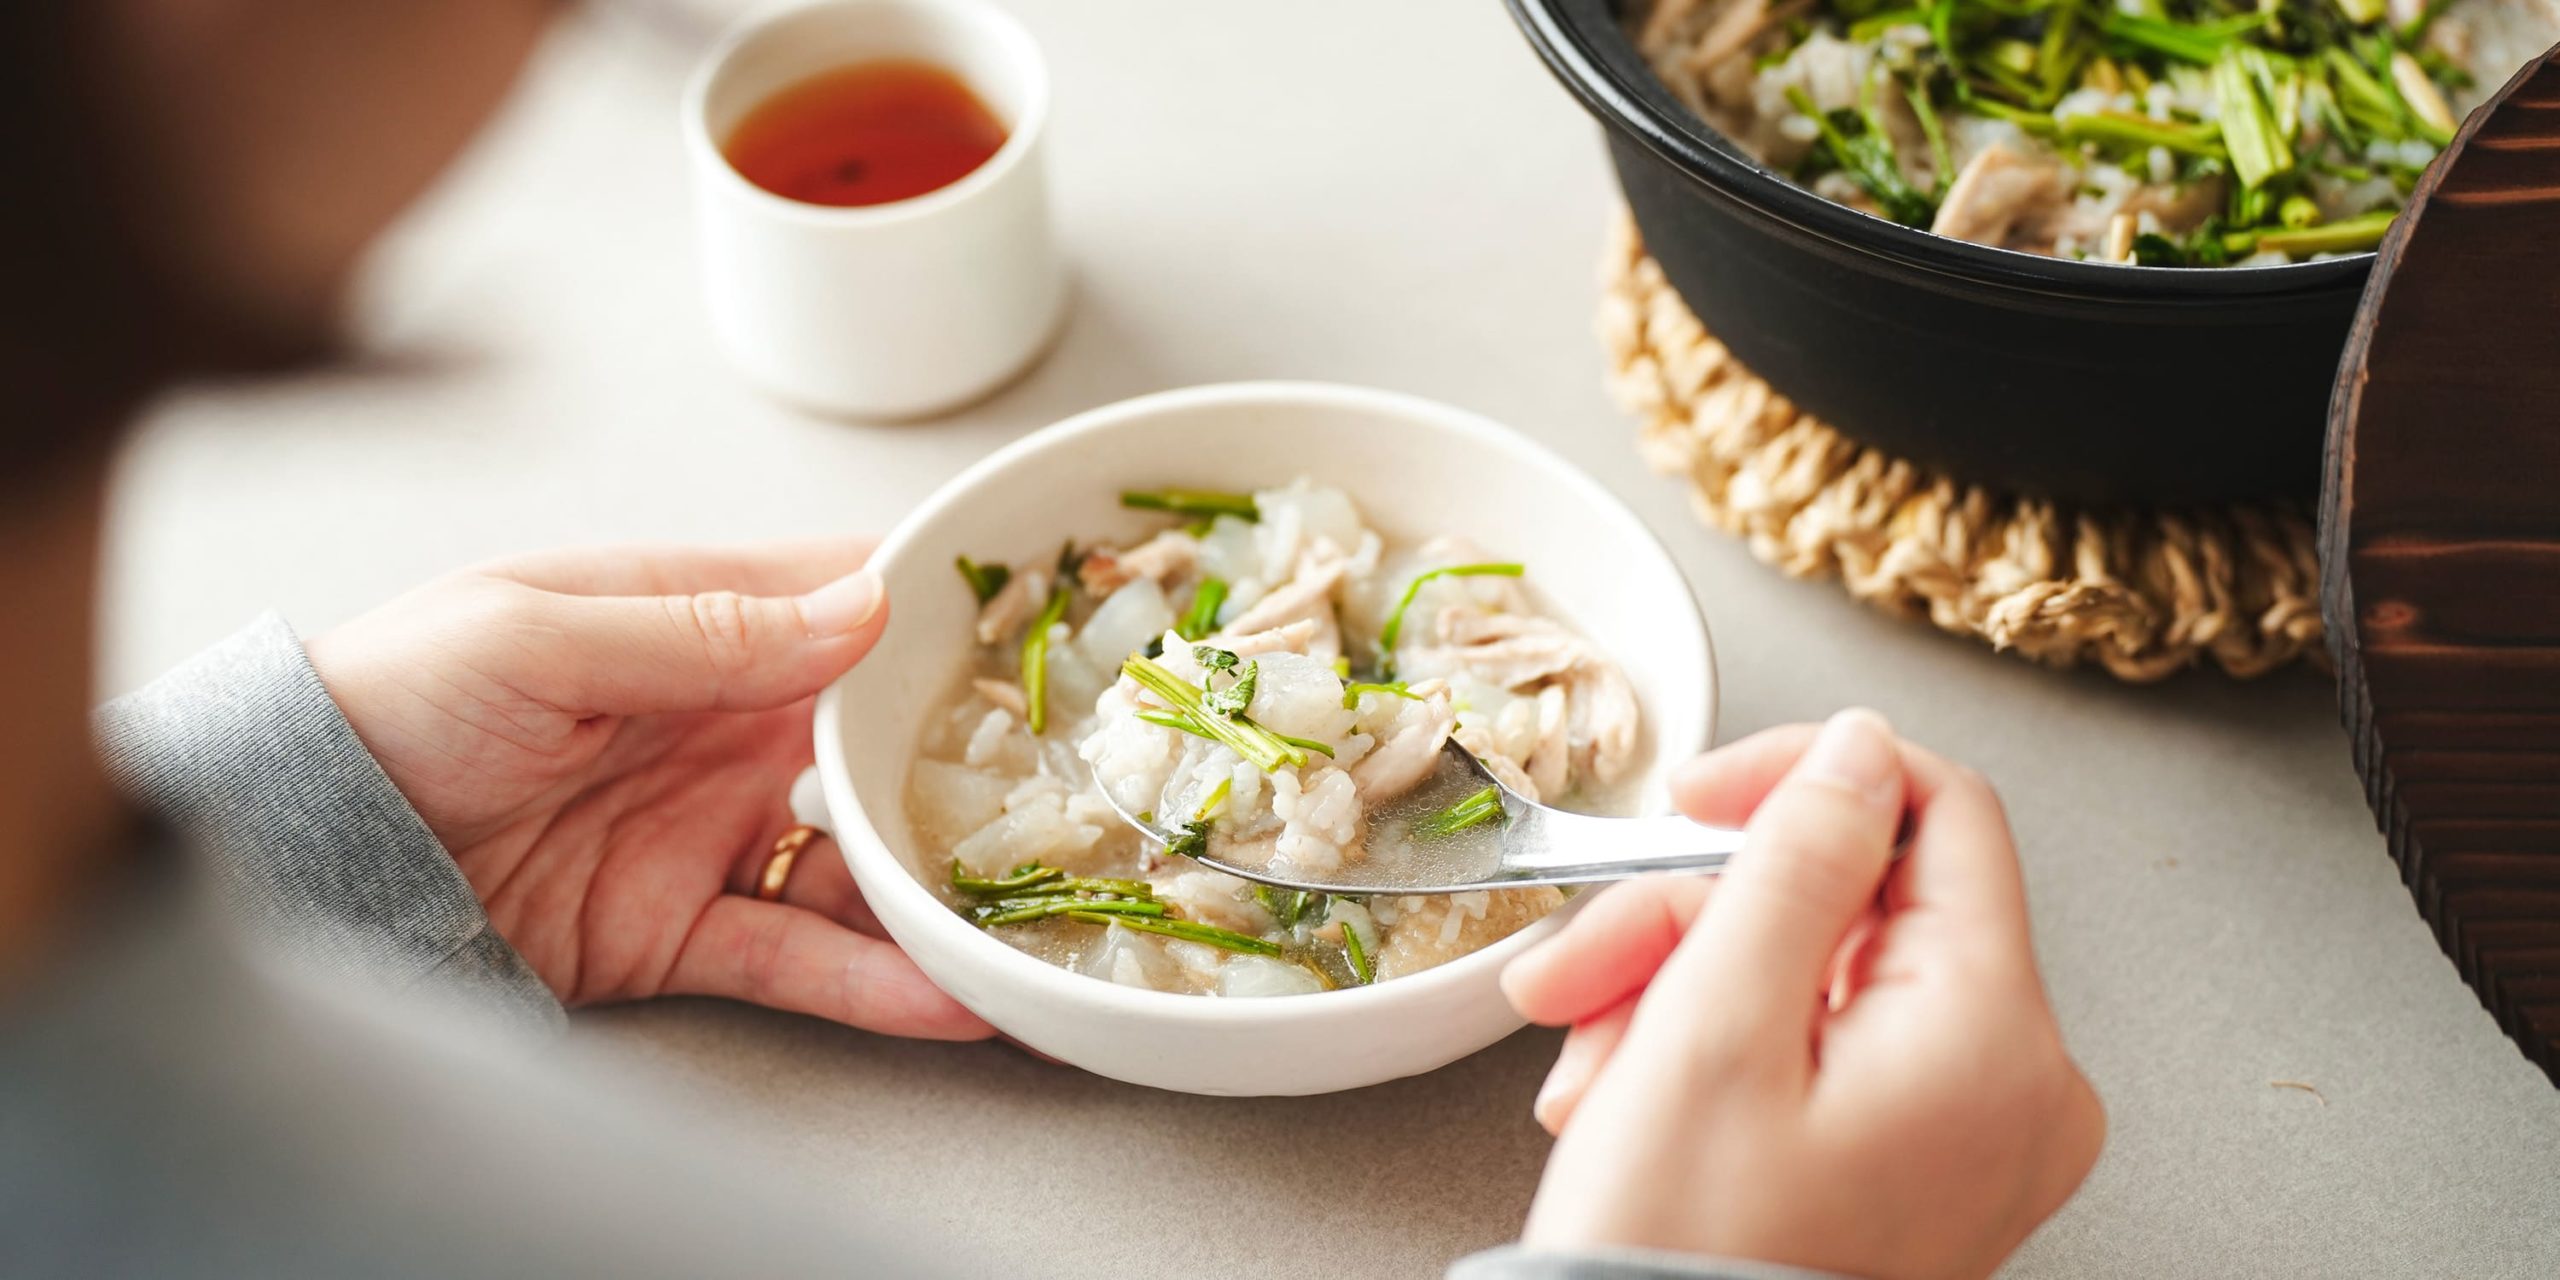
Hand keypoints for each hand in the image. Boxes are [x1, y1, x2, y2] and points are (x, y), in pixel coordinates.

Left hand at [306, 540, 992, 1040]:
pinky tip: (948, 993)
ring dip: (939, 887)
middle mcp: (721, 721)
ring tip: (1027, 916)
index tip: (1044, 631)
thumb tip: (859, 604)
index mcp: (689, 619)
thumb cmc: (392, 699)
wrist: (295, 843)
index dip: (943, 614)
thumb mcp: (536, 635)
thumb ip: (700, 630)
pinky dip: (876, 980)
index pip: (845, 600)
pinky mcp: (680, 929)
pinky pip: (800, 952)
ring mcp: (708, 827)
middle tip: (1074, 794)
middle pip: (879, 741)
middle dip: (971, 766)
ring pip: (858, 857)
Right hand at [1501, 711, 2101, 1279]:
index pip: (1939, 812)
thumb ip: (1794, 862)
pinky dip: (1714, 1053)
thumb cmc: (1683, 1261)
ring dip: (1677, 992)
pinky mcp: (1918, 1166)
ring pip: (1815, 974)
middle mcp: (2014, 1084)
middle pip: (1850, 903)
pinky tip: (1628, 1096)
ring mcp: (1971, 1132)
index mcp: (1992, 1037)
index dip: (1806, 778)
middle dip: (1692, 921)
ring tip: (1586, 1066)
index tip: (1694, 801)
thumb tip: (1858, 752)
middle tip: (1582, 973)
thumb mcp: (1715, 1029)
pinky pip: (1820, 1051)